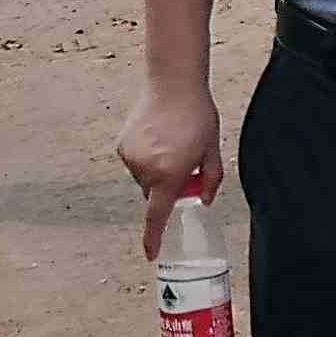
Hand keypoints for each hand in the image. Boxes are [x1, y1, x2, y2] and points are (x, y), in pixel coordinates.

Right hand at [116, 79, 225, 259]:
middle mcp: (145, 169)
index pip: (157, 216)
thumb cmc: (197, 114)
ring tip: (170, 143)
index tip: (150, 253)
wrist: (173, 83)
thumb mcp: (212, 150)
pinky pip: (135, 162)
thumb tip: (203, 200)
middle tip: (183, 162)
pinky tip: (158, 137)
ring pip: (144, 178)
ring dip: (156, 170)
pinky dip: (146, 157)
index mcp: (169, 175)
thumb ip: (210, 180)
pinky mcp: (123, 145)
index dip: (153, 238)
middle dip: (167, 186)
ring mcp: (131, 157)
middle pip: (155, 194)